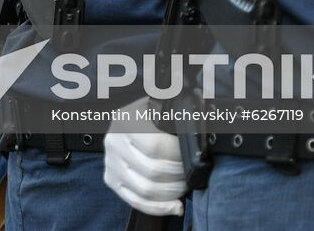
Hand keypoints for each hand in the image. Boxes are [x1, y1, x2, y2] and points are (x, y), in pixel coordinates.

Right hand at [103, 101, 185, 217]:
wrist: (129, 120)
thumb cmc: (150, 114)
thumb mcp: (160, 106)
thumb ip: (177, 113)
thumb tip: (202, 118)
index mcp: (126, 119)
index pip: (155, 146)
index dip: (179, 157)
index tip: (194, 158)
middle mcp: (114, 142)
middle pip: (152, 171)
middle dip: (179, 177)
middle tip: (192, 174)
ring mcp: (110, 163)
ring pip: (146, 190)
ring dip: (172, 193)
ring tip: (184, 186)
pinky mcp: (111, 179)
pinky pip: (136, 201)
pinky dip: (159, 208)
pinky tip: (175, 205)